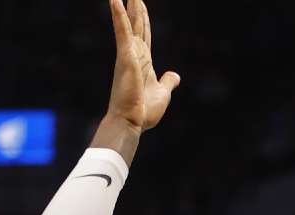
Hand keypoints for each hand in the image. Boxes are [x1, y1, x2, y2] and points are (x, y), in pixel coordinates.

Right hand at [107, 0, 179, 131]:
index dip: (143, 18)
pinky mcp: (126, 56)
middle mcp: (134, 54)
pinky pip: (123, 31)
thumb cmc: (143, 111)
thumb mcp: (163, 93)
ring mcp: (128, 54)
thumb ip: (168, 81)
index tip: (140, 3)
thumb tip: (175, 75)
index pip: (144, 33)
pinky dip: (119, 15)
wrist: (132, 122)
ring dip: (127, 5)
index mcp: (143, 61)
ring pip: (129, 22)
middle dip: (135, 6)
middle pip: (137, 24)